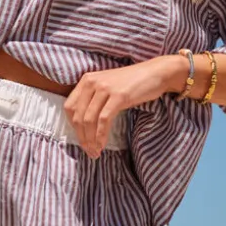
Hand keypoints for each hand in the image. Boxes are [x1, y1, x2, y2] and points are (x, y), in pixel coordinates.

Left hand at [63, 55, 185, 157]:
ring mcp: (105, 88)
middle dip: (82, 137)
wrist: (155, 73)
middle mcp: (92, 82)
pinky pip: (104, 120)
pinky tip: (102, 145)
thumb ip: (94, 99)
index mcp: (86, 80)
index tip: (81, 139)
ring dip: (91, 140)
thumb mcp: (107, 86)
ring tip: (95, 152)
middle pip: (78, 116)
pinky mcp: (118, 96)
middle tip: (88, 151)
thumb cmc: (132, 83)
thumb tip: (85, 126)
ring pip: (89, 120)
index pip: (69, 107)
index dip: (73, 127)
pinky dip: (101, 135)